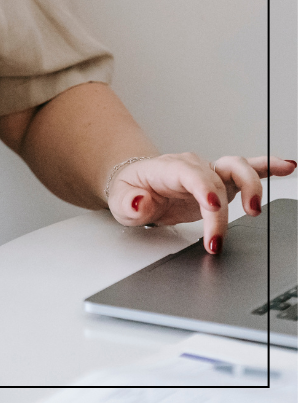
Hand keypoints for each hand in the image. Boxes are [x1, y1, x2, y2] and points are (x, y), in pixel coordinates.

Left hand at [107, 153, 296, 252]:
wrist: (136, 183)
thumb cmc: (130, 190)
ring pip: (236, 169)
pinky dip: (268, 167)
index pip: (191, 175)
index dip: (204, 189)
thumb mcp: (120, 201)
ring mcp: (209, 172)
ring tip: (256, 209)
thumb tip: (141, 202)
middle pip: (216, 178)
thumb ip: (130, 203)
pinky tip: (287, 167)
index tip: (213, 207)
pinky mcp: (221, 182)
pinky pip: (247, 170)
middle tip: (219, 235)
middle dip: (224, 207)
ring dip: (251, 186)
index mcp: (168, 169)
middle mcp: (192, 166)